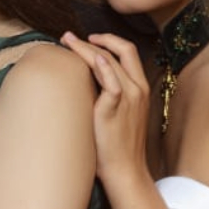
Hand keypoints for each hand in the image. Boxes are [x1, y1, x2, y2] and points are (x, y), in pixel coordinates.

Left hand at [61, 30, 150, 185]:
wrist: (125, 170)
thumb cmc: (118, 148)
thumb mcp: (119, 116)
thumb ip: (110, 97)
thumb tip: (87, 86)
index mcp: (140, 89)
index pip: (128, 53)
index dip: (108, 42)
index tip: (88, 40)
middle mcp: (138, 89)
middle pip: (122, 50)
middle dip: (97, 38)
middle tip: (70, 38)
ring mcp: (130, 97)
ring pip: (111, 61)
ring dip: (87, 47)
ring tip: (67, 42)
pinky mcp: (116, 108)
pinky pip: (112, 81)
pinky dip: (102, 66)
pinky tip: (89, 57)